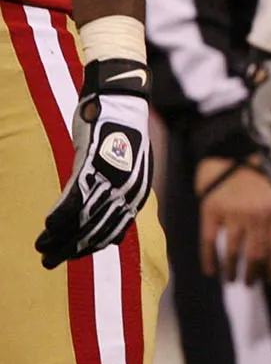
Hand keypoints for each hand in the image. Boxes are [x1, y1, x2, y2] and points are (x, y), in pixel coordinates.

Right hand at [35, 58, 153, 268]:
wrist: (121, 100)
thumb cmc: (120, 130)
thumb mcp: (126, 165)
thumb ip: (117, 189)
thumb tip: (107, 207)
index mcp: (135, 194)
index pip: (113, 231)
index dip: (91, 246)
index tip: (73, 256)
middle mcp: (126, 192)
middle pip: (96, 230)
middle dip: (72, 249)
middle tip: (51, 263)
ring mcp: (110, 180)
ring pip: (83, 218)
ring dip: (60, 237)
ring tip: (42, 249)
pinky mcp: (94, 166)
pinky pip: (75, 197)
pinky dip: (62, 214)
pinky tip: (48, 227)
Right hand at [197, 157, 270, 283]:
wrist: (226, 153)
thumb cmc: (255, 177)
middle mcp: (255, 214)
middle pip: (256, 253)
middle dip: (253, 273)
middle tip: (250, 284)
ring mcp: (232, 213)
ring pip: (233, 250)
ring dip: (232, 270)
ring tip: (232, 280)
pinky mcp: (210, 210)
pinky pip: (210, 240)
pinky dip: (209, 258)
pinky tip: (210, 271)